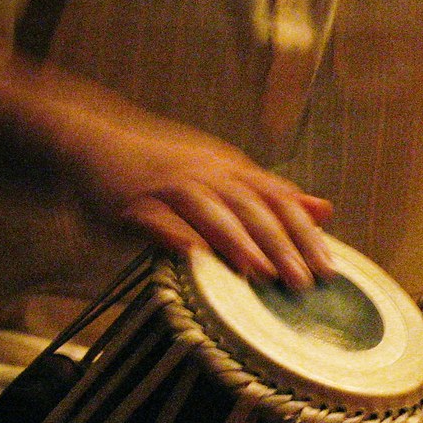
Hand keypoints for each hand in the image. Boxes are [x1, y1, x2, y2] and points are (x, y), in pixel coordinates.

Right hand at [77, 115, 335, 288]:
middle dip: (280, 246)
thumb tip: (325, 211)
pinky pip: (160, 222)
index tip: (328, 268)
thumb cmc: (169, 167)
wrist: (95, 141)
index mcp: (233, 170)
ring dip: (238, 243)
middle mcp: (207, 174)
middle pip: (252, 209)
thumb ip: (273, 196)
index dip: (305, 234)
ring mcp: (170, 187)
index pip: (280, 201)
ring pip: (211, 213)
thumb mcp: (225, 174)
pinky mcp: (135, 203)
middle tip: (302, 281)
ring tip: (261, 272)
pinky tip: (197, 258)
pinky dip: (179, 238)